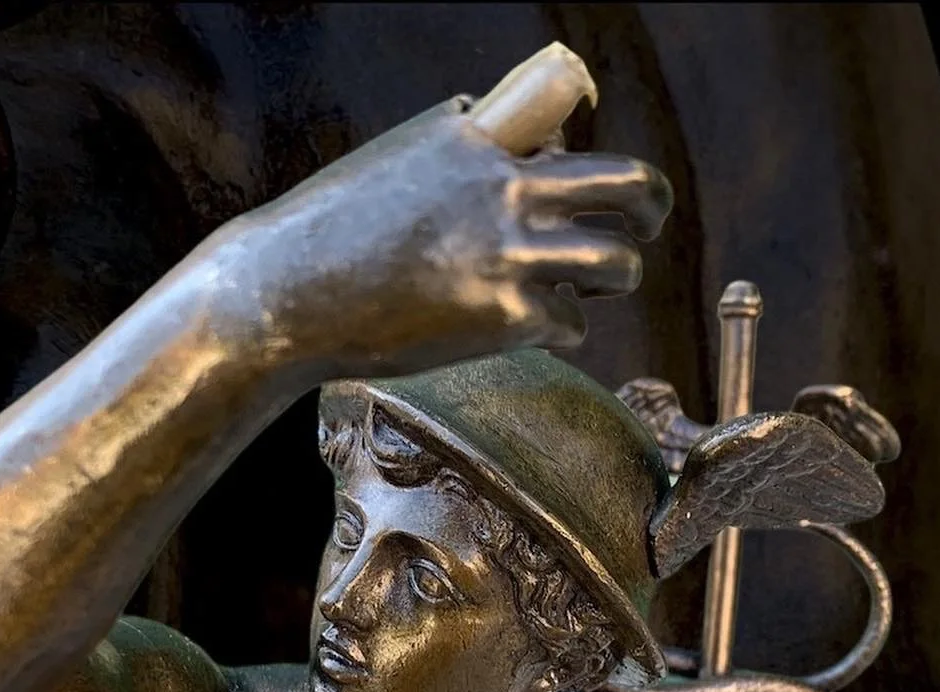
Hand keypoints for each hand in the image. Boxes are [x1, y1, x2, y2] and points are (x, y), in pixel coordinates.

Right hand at [229, 97, 671, 377]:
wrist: (288, 295)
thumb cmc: (328, 234)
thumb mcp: (396, 163)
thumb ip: (457, 156)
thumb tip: (505, 159)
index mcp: (476, 138)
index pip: (566, 114)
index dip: (585, 145)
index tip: (590, 170)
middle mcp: (505, 188)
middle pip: (626, 183)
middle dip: (651, 206)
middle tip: (649, 223)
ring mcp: (510, 254)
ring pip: (618, 262)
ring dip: (620, 275)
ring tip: (601, 285)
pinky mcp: (507, 318)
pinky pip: (569, 321)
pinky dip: (561, 327)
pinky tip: (530, 328)